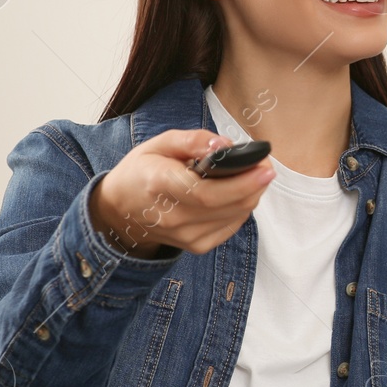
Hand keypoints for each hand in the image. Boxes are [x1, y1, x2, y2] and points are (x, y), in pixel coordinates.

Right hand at [88, 129, 273, 257]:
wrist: (120, 210)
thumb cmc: (142, 171)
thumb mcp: (159, 144)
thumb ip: (192, 140)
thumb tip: (224, 145)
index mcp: (159, 185)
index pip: (206, 192)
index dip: (241, 182)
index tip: (264, 167)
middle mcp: (172, 216)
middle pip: (226, 206)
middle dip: (254, 185)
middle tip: (266, 166)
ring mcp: (185, 236)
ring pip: (234, 217)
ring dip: (251, 196)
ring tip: (255, 176)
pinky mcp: (195, 246)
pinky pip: (230, 227)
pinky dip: (241, 210)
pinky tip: (240, 194)